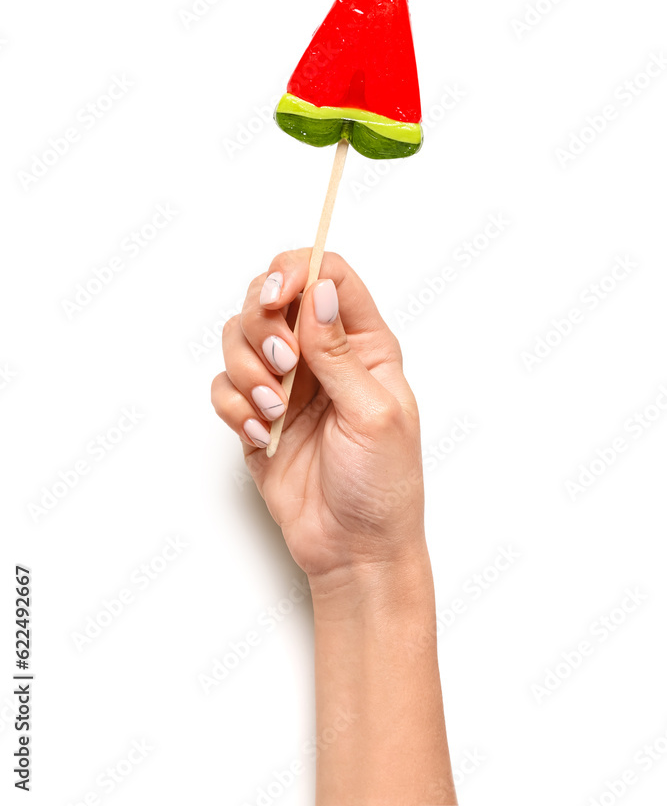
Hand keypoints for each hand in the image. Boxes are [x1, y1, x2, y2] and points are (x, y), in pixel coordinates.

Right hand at [211, 249, 426, 582]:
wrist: (354, 550)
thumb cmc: (382, 486)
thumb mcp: (373, 414)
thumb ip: (340, 353)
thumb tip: (319, 290)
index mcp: (364, 344)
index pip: (329, 275)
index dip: (297, 271)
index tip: (278, 297)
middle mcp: (322, 354)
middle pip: (271, 296)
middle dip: (263, 324)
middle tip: (282, 363)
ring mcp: (285, 383)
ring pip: (238, 336)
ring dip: (247, 367)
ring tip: (273, 409)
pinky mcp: (255, 414)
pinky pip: (223, 385)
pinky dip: (233, 404)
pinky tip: (259, 432)